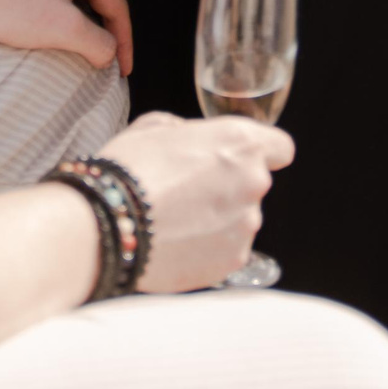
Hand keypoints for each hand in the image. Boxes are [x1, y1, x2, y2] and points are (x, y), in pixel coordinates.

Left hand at [0, 0, 133, 71]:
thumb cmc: (2, 3)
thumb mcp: (63, 29)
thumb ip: (97, 43)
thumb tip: (108, 52)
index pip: (116, 5)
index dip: (124, 40)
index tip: (121, 69)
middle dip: (99, 29)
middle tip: (101, 58)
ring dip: (71, 21)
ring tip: (68, 47)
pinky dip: (44, 13)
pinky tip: (31, 30)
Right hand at [99, 111, 293, 291]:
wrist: (107, 224)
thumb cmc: (128, 170)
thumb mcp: (154, 127)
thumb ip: (188, 131)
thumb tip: (190, 141)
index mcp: (241, 143)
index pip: (280, 147)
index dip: (262, 152)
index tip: (241, 160)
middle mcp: (253, 183)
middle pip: (254, 184)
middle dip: (228, 187)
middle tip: (187, 192)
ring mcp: (246, 226)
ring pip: (241, 219)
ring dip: (218, 219)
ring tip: (175, 222)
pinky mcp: (232, 261)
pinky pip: (227, 250)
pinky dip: (208, 248)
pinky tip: (176, 243)